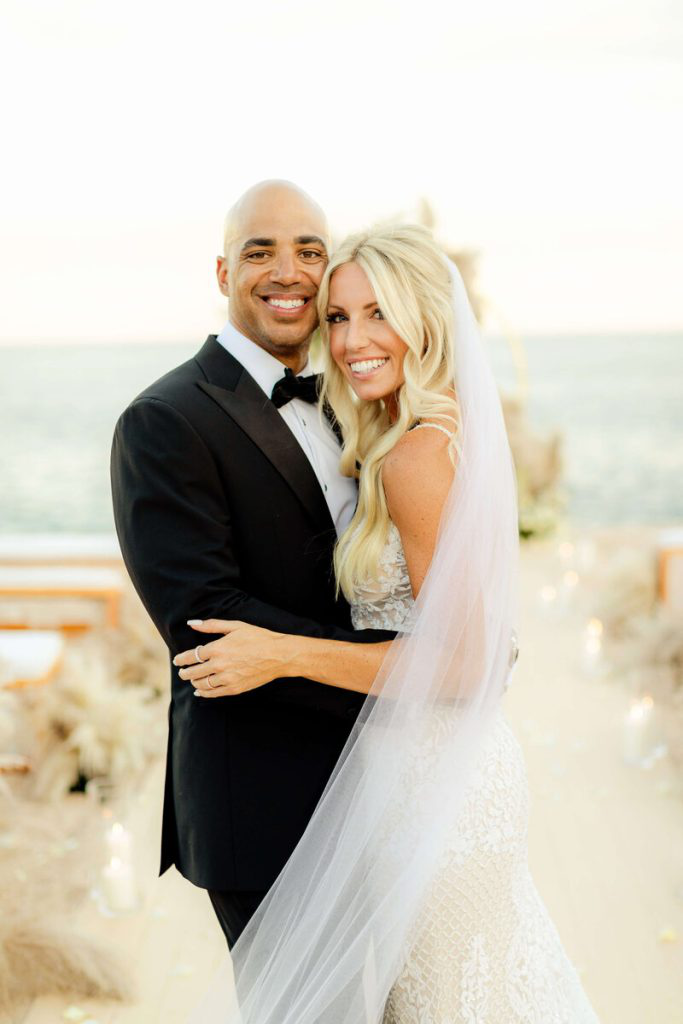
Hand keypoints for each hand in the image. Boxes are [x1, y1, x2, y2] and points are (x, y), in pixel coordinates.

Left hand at [173, 619, 292, 697]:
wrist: (278, 655)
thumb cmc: (258, 637)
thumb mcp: (235, 626)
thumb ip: (211, 625)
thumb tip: (191, 623)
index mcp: (218, 648)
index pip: (191, 656)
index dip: (181, 659)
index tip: (177, 660)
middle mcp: (219, 665)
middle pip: (193, 672)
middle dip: (184, 672)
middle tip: (182, 672)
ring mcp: (227, 678)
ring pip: (201, 684)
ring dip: (193, 683)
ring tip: (192, 680)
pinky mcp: (234, 688)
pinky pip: (213, 693)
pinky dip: (203, 693)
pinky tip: (200, 691)